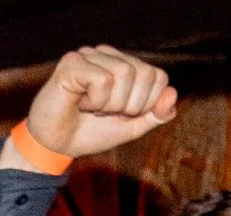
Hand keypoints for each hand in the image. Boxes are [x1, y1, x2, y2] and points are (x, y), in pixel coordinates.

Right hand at [16, 46, 177, 163]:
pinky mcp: (72, 62)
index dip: (147, 105)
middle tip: (106, 113)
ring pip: (124, 74)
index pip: (158, 76)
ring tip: (92, 108)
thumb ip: (155, 114)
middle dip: (130, 106)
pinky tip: (80, 103)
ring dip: (110, 104)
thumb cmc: (91, 132)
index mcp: (124, 65)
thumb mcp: (131, 127)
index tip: (123, 115)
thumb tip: (173, 94)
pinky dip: (95, 101)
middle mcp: (108, 55)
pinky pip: (102, 80)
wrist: (57, 145)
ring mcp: (89, 55)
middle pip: (144, 74)